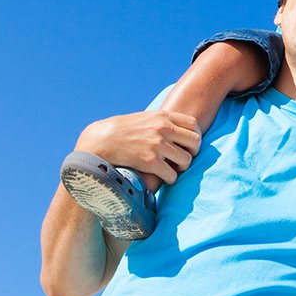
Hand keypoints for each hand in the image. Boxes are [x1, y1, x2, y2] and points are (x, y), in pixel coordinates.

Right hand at [76, 111, 200, 184]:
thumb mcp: (144, 118)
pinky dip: (170, 179)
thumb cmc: (121, 131)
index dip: (194, 137)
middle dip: (192, 153)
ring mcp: (157, 145)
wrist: (100, 141)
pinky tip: (162, 177)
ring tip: (171, 169)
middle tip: (181, 159)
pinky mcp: (150, 162)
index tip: (188, 145)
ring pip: (187, 160)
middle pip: (195, 142)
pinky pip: (173, 175)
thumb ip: (161, 121)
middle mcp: (163, 128)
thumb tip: (178, 128)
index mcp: (162, 116)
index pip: (193, 124)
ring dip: (181, 168)